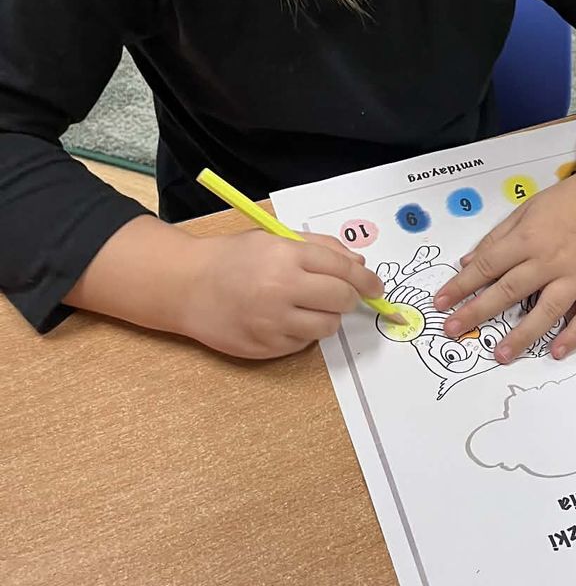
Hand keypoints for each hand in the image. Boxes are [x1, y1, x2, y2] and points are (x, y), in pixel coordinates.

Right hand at [179, 231, 384, 359]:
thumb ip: (320, 248)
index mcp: (286, 255)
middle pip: (342, 299)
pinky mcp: (265, 346)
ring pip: (328, 326)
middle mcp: (281, 288)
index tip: (377, 287)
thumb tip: (359, 264)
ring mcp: (273, 321)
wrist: (188, 286)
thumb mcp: (275, 239)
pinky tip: (284, 319)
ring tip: (308, 306)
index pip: (344, 269)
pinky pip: (304, 343)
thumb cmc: (234, 258)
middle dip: (350, 298)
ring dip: (328, 317)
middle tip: (343, 295)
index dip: (367, 280)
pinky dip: (303, 332)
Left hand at [433, 168, 575, 363]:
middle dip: (477, 312)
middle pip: (508, 291)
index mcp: (528, 238)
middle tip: (452, 331)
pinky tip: (556, 351)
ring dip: (522, 334)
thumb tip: (468, 262)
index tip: (441, 303)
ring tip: (500, 354)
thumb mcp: (527, 209)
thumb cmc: (570, 199)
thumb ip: (497, 237)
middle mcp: (549, 259)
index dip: (461, 285)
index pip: (487, 266)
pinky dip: (572, 335)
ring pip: (546, 310)